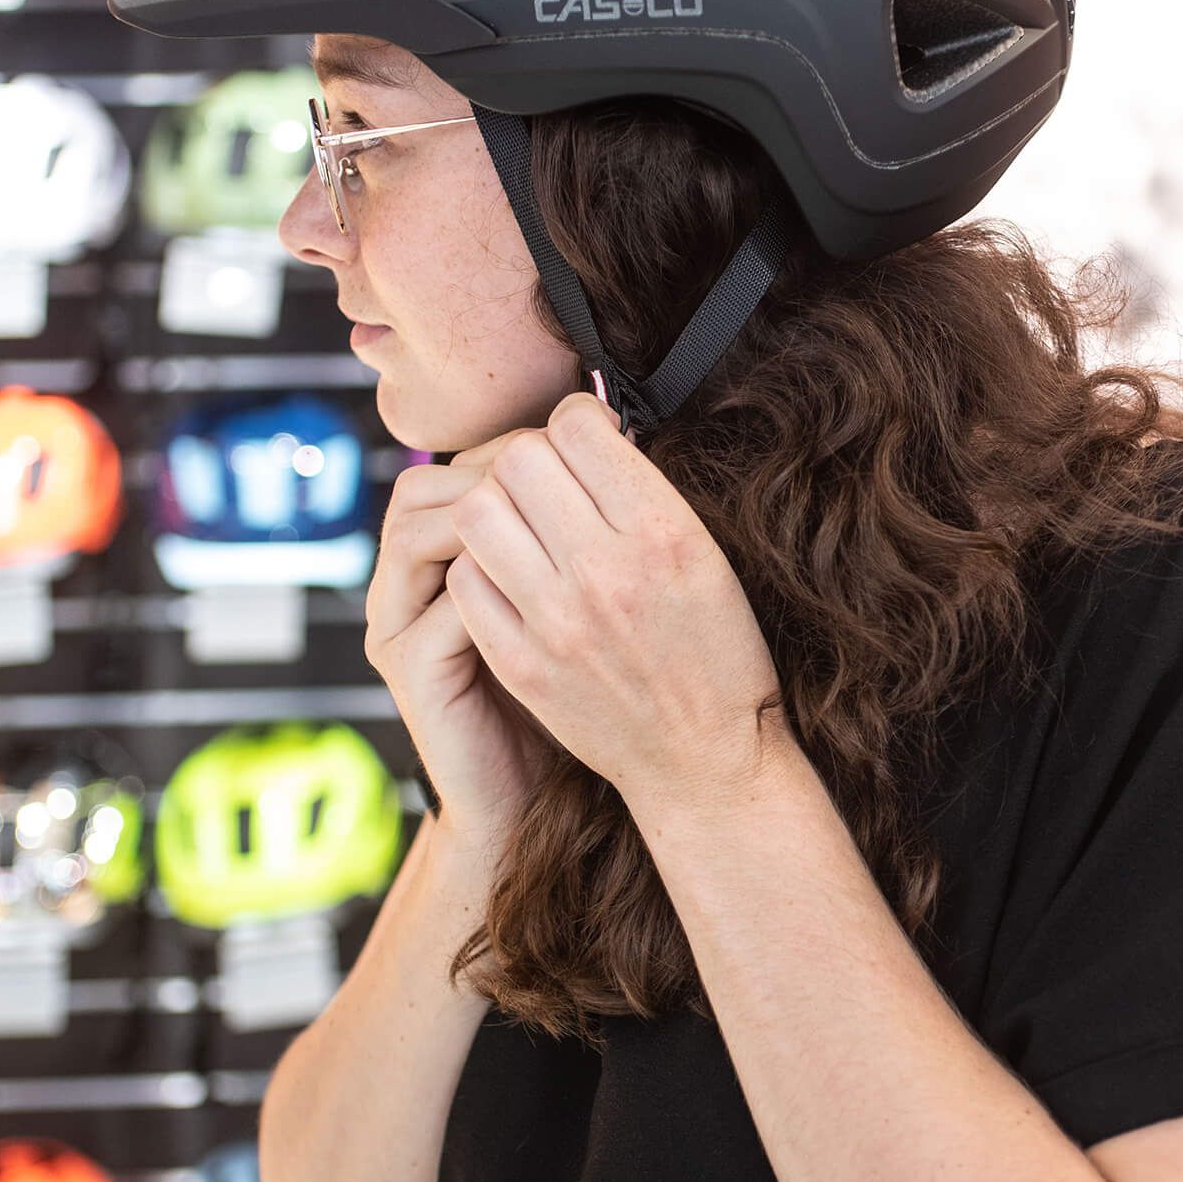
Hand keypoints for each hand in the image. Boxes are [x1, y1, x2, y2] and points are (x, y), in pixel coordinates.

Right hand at [364, 423, 555, 860]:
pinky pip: (440, 607)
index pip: (453, 468)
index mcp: (438, 562)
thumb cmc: (566, 697)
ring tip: (556, 524)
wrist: (533, 804)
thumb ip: (567, 540)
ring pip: (416, 532)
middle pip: (423, 487)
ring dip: (489, 514)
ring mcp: (400, 630)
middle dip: (496, 470)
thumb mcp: (569, 604)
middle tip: (564, 477)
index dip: (510, 447)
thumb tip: (620, 462)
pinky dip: (493, 583)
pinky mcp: (414, 676)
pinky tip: (553, 585)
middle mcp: (405, 588)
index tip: (578, 446)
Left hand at [444, 393, 785, 819]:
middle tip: (548, 482)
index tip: (585, 440)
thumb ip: (644, 492)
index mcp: (662, 532)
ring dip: (495, 506)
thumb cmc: (717, 651)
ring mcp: (555, 621)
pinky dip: (480, 565)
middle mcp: (605, 571)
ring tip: (522, 525)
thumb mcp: (708, 555)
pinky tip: (510, 575)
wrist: (704, 760)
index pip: (576, 427)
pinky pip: (465, 579)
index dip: (575, 421)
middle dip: (530, 458)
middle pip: (517, 460)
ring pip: (477, 512)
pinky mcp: (519, 662)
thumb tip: (590, 432)